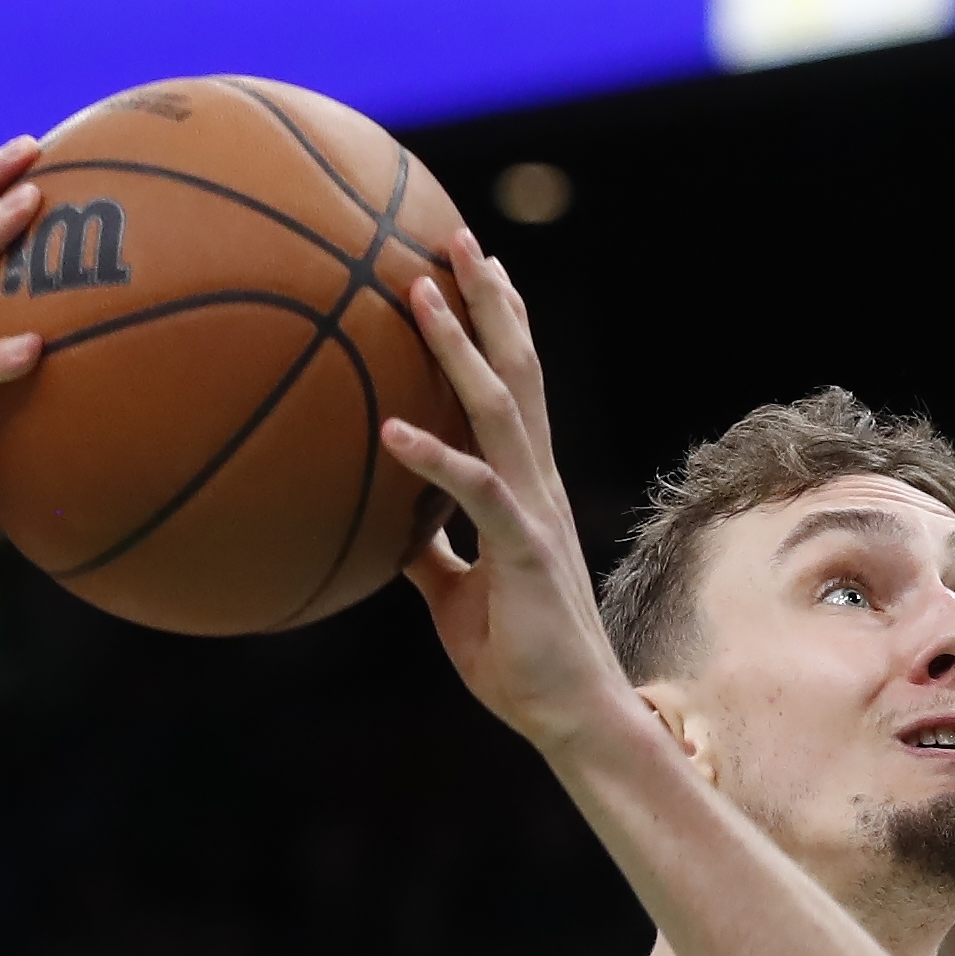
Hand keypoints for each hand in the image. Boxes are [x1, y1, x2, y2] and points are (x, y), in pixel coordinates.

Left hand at [381, 234, 639, 755]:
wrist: (570, 717)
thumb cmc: (519, 660)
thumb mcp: (455, 595)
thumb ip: (428, 549)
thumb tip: (384, 524)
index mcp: (526, 490)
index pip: (516, 391)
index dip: (498, 327)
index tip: (475, 270)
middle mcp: (537, 486)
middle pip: (517, 374)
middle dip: (488, 303)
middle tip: (456, 238)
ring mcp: (535, 513)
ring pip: (502, 411)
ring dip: (460, 348)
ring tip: (419, 292)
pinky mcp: (524, 551)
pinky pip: (476, 494)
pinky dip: (433, 459)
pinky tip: (391, 432)